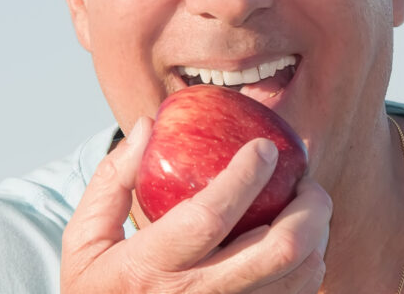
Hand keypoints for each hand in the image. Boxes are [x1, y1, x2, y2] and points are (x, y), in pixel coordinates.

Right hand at [61, 117, 331, 292]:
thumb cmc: (98, 290)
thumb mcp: (86, 240)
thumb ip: (112, 180)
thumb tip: (146, 125)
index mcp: (150, 268)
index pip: (209, 218)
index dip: (244, 177)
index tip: (264, 146)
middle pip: (278, 250)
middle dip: (307, 206)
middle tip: (307, 181)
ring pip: (300, 277)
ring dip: (317, 235)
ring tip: (308, 208)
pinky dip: (311, 266)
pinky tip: (304, 244)